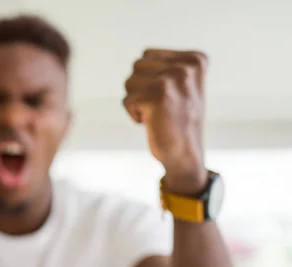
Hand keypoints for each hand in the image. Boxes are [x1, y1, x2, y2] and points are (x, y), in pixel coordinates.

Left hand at [124, 49, 208, 194]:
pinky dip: (133, 115)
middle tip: (161, 107)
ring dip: (136, 101)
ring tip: (157, 114)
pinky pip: (126, 101)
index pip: (147, 55)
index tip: (170, 96)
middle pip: (136, 66)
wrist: (185, 155)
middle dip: (139, 89)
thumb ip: (167, 66)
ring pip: (129, 82)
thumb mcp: (182, 85)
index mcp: (196, 60)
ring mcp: (172, 79)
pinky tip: (153, 123)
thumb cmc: (179, 122)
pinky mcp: (156, 96)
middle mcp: (186, 66)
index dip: (149, 79)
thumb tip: (143, 55)